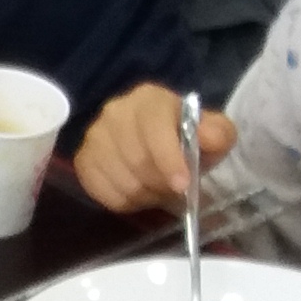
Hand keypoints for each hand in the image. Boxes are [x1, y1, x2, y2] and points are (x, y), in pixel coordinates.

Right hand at [71, 83, 232, 212]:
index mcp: (150, 99)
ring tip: (157, 190)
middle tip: (174, 190)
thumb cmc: (186, 138)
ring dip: (145, 195)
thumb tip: (207, 137)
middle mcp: (116, 111)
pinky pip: (102, 191)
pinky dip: (125, 201)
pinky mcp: (83, 160)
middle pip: (137, 159)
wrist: (158, 144)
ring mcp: (94, 135)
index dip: (168, 159)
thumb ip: (217, 133)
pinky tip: (137, 192)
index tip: (182, 185)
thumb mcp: (213, 133)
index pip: (153, 127)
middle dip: (161, 183)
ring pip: (122, 179)